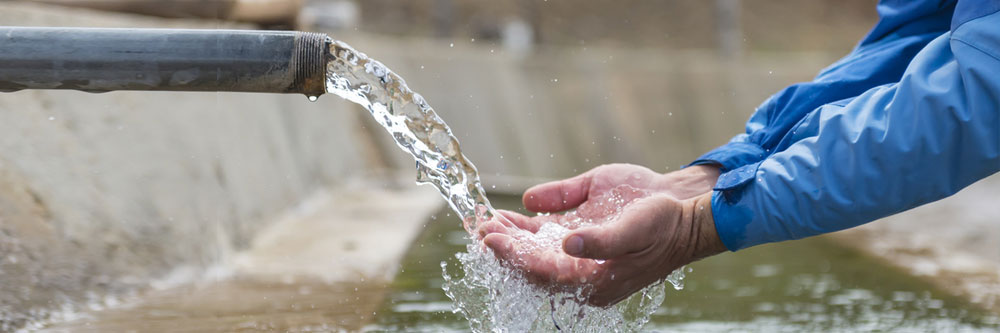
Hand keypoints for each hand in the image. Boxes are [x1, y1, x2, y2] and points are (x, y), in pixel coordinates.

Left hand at [479, 164, 724, 305]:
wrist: (684, 214)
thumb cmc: (663, 221)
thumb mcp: (635, 227)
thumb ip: (601, 239)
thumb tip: (566, 243)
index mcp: (594, 280)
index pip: (544, 272)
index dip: (514, 256)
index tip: (490, 238)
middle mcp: (581, 275)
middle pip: (531, 267)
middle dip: (503, 248)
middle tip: (477, 227)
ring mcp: (578, 259)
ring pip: (533, 254)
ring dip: (508, 239)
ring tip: (483, 220)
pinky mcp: (578, 242)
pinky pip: (542, 242)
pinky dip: (521, 230)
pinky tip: (503, 217)